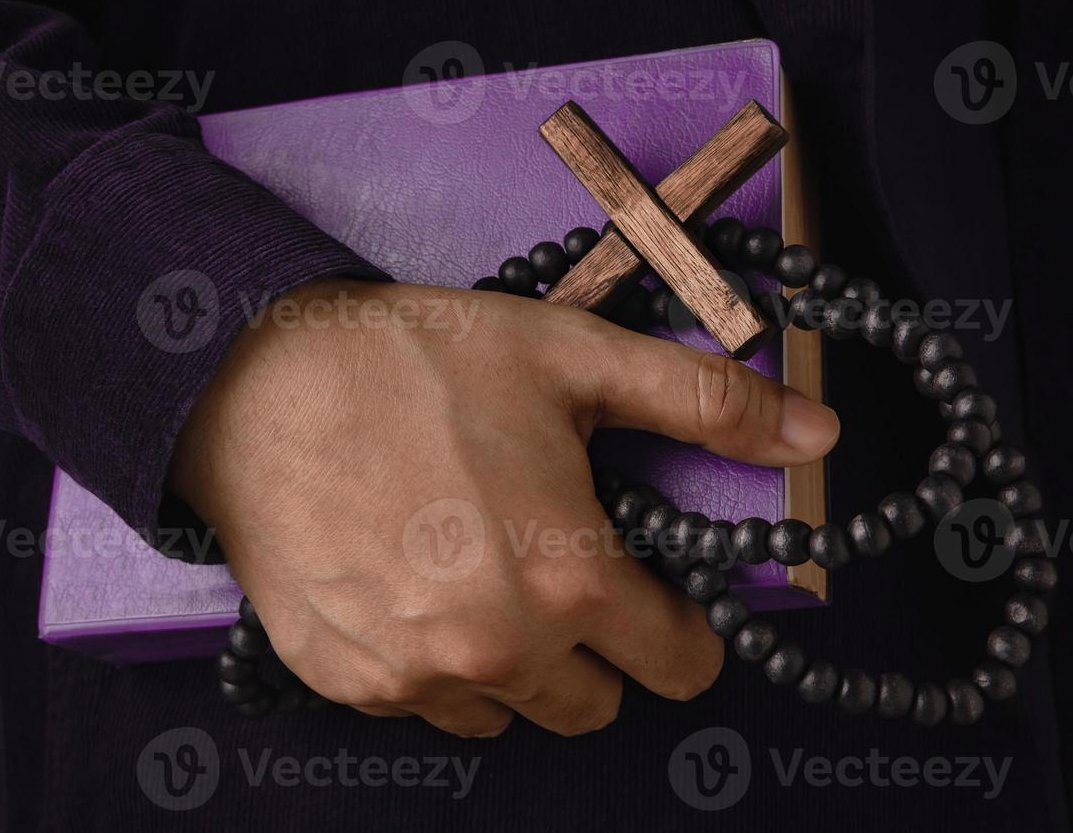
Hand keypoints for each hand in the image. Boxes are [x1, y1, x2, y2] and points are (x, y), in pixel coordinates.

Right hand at [170, 279, 838, 735]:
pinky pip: (426, 705)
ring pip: (509, 713)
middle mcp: (499, 652)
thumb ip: (707, 405)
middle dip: (599, 651)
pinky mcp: (348, 682)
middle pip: (597, 706)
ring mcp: (417, 677)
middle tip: (562, 572)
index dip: (683, 630)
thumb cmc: (419, 363)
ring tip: (482, 570)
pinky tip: (417, 582)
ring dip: (516, 664)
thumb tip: (818, 429)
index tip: (659, 596)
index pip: (679, 668)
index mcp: (571, 582)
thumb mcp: (579, 359)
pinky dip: (434, 663)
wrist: (254, 380)